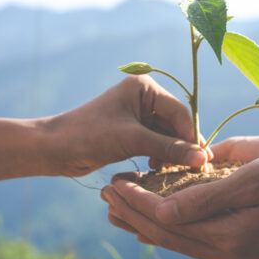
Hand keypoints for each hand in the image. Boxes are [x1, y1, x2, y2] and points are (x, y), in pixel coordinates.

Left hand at [41, 75, 209, 176]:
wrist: (55, 149)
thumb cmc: (90, 136)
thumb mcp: (133, 141)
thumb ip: (169, 148)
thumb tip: (202, 159)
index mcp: (144, 87)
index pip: (179, 111)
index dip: (190, 136)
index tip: (201, 161)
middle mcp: (143, 97)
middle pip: (174, 124)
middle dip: (180, 146)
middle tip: (190, 170)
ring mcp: (137, 114)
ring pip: (166, 135)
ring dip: (170, 154)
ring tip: (169, 171)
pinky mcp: (131, 131)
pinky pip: (155, 143)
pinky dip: (159, 156)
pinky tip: (156, 169)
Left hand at [101, 144, 258, 258]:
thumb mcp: (249, 178)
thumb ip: (204, 197)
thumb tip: (161, 210)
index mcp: (231, 238)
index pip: (170, 222)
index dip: (138, 202)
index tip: (114, 183)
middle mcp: (229, 252)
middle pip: (168, 234)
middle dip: (134, 212)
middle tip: (105, 190)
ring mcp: (234, 251)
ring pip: (178, 237)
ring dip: (145, 220)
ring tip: (116, 203)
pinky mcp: (238, 242)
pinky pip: (194, 237)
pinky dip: (169, 226)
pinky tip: (149, 220)